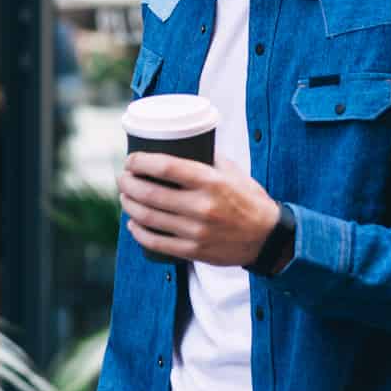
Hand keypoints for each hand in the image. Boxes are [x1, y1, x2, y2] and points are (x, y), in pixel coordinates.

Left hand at [118, 154, 279, 266]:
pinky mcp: (194, 250)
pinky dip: (139, 232)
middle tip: (123, 178)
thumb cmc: (248, 199)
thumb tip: (183, 140)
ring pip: (149, 217)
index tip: (131, 160)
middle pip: (150, 193)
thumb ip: (208, 157)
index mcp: (211, 181)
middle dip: (128, 183)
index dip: (141, 162)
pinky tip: (133, 223)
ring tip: (124, 196)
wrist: (267, 237)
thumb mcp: (233, 171)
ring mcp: (196, 231)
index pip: (166, 167)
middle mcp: (202, 206)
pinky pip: (157, 242)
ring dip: (129, 205)